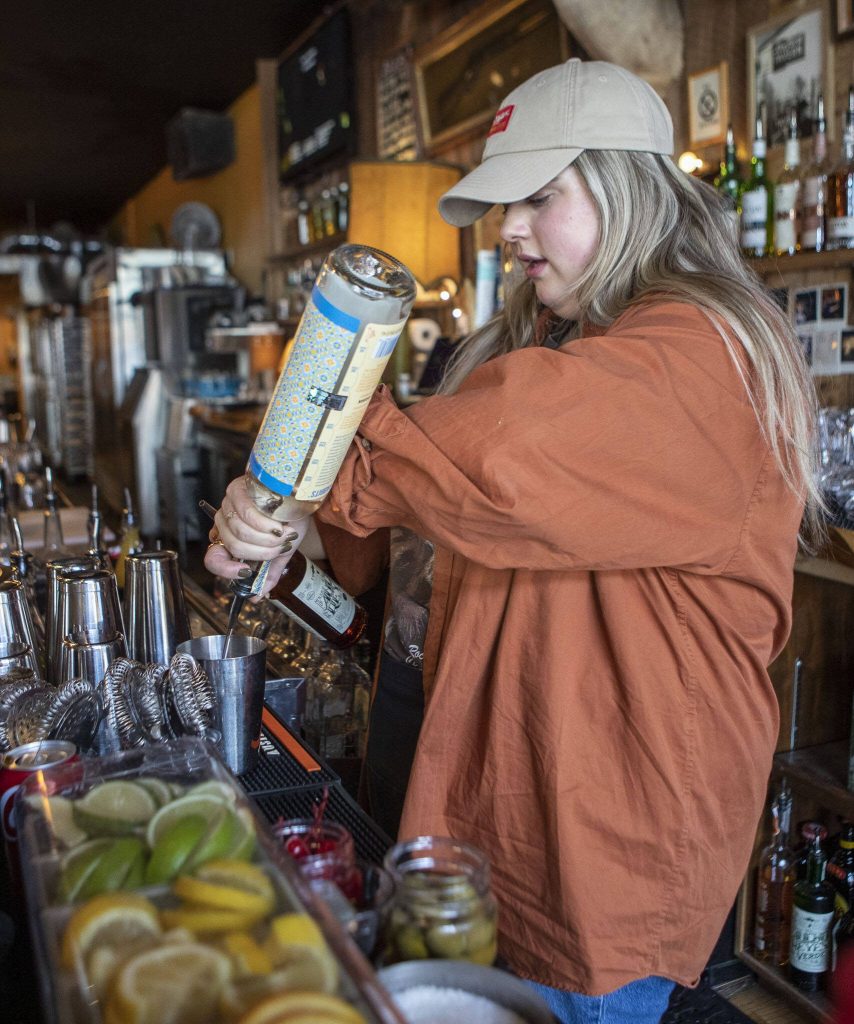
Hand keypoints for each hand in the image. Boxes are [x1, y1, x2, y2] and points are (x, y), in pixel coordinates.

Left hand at [203, 476, 308, 594]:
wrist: (300, 495)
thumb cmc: (289, 521)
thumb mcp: (281, 552)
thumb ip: (268, 573)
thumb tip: (257, 596)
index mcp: (229, 541)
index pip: (212, 560)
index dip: (226, 570)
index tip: (246, 573)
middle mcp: (224, 524)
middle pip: (234, 547)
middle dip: (262, 552)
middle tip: (280, 547)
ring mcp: (227, 506)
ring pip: (240, 532)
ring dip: (267, 539)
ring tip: (283, 535)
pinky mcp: (235, 490)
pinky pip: (246, 514)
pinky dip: (265, 524)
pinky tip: (278, 525)